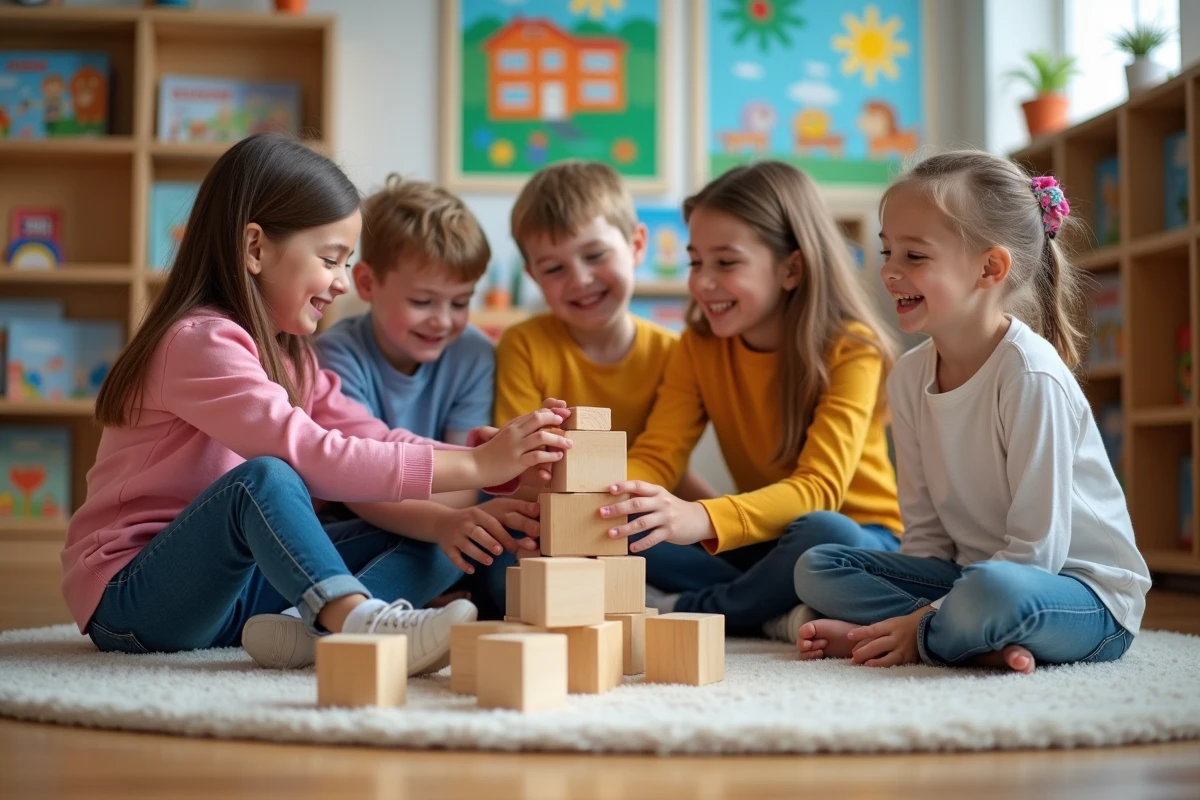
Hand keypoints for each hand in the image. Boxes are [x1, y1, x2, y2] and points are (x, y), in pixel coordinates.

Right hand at [435, 500, 538, 573]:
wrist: (442, 522)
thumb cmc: (474, 519)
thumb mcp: (487, 513)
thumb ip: (508, 517)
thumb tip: (537, 514)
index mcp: (477, 514)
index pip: (491, 523)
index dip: (503, 534)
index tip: (514, 546)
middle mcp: (465, 523)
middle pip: (477, 533)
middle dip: (490, 543)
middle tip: (501, 552)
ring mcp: (455, 535)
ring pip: (467, 546)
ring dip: (479, 555)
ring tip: (490, 561)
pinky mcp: (447, 547)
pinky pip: (454, 557)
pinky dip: (463, 564)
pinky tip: (472, 570)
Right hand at [471, 407, 570, 487]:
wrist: (475, 465)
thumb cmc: (493, 453)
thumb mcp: (506, 436)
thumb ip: (520, 430)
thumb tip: (537, 428)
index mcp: (513, 425)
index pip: (536, 413)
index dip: (552, 412)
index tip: (565, 414)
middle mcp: (515, 433)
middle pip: (539, 419)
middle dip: (556, 419)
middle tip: (568, 425)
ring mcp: (515, 447)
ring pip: (541, 436)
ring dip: (558, 439)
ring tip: (569, 444)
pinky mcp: (516, 461)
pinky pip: (537, 456)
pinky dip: (550, 455)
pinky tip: (559, 457)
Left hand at [598, 480, 715, 551]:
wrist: (699, 519)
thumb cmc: (672, 508)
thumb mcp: (660, 497)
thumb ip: (642, 496)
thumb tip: (616, 495)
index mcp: (657, 491)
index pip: (638, 485)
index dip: (623, 486)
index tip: (609, 489)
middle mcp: (662, 502)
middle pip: (637, 504)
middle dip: (618, 508)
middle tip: (602, 513)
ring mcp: (666, 517)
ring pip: (642, 523)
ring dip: (625, 529)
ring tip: (611, 533)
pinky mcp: (670, 532)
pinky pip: (653, 538)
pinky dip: (641, 543)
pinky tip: (631, 547)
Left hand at [846, 606, 932, 666]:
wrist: (925, 628)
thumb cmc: (900, 627)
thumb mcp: (888, 625)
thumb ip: (873, 634)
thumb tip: (854, 648)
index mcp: (890, 626)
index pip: (873, 630)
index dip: (861, 632)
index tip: (849, 636)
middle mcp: (897, 638)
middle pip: (879, 645)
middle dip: (865, 652)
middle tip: (853, 658)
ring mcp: (904, 649)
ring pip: (889, 658)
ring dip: (876, 662)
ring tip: (866, 665)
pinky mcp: (909, 659)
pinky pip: (896, 665)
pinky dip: (886, 668)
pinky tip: (878, 672)